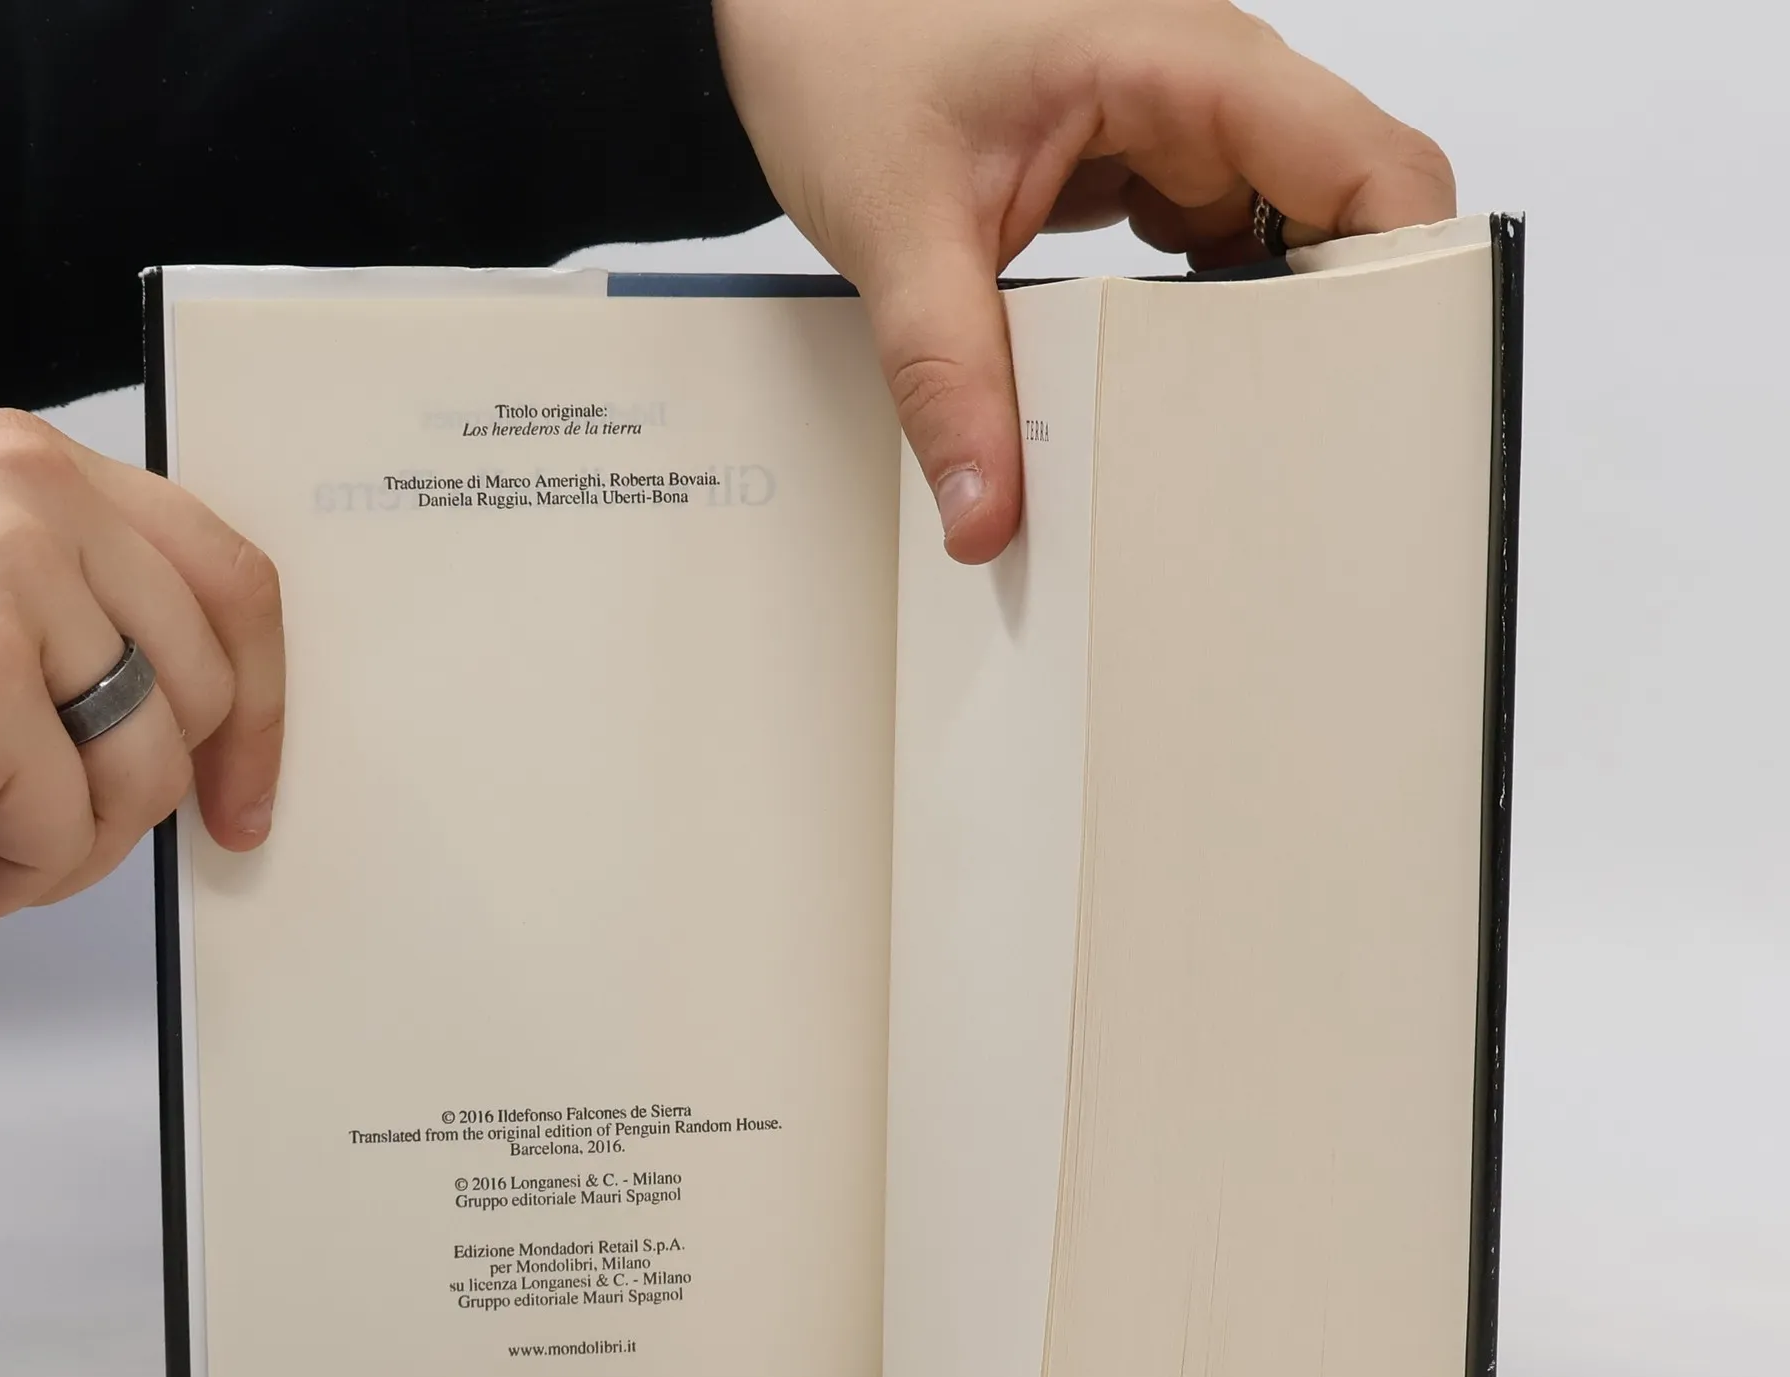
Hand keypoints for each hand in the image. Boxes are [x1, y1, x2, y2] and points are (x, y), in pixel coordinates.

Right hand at [0, 410, 282, 921]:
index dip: (261, 710)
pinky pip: (59, 839)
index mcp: (33, 469)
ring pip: (142, 778)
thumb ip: (78, 636)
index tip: (243, 795)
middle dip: (122, 799)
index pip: (231, 582)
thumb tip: (215, 746)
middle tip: (15, 819)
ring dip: (45, 851)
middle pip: (202, 697)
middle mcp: (25, 496)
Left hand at [714, 0, 1456, 562]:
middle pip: (1339, 215)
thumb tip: (986, 514)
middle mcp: (1203, 85)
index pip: (1368, 165)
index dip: (1404, 278)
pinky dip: (1199, 324)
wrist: (785, 17)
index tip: (1389, 394)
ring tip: (1239, 443)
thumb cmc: (840, 49)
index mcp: (1183, 62)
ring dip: (1262, 338)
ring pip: (1276, 242)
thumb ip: (947, 378)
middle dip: (1330, 332)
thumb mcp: (897, 227)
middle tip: (1302, 452)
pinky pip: (1210, 251)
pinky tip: (1169, 396)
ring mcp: (1176, 125)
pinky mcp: (1140, 163)